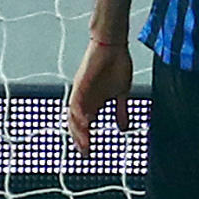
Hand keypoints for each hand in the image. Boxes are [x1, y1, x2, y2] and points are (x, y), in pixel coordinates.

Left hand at [65, 38, 133, 156]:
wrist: (113, 45)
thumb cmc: (116, 65)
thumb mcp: (122, 93)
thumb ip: (121, 112)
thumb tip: (124, 128)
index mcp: (94, 102)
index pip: (85, 125)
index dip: (85, 139)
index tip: (89, 153)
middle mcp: (85, 99)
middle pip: (76, 123)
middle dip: (79, 139)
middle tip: (85, 153)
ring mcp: (82, 91)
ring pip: (74, 114)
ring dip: (78, 129)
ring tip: (83, 142)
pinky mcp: (81, 82)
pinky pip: (76, 99)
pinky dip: (79, 112)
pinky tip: (84, 122)